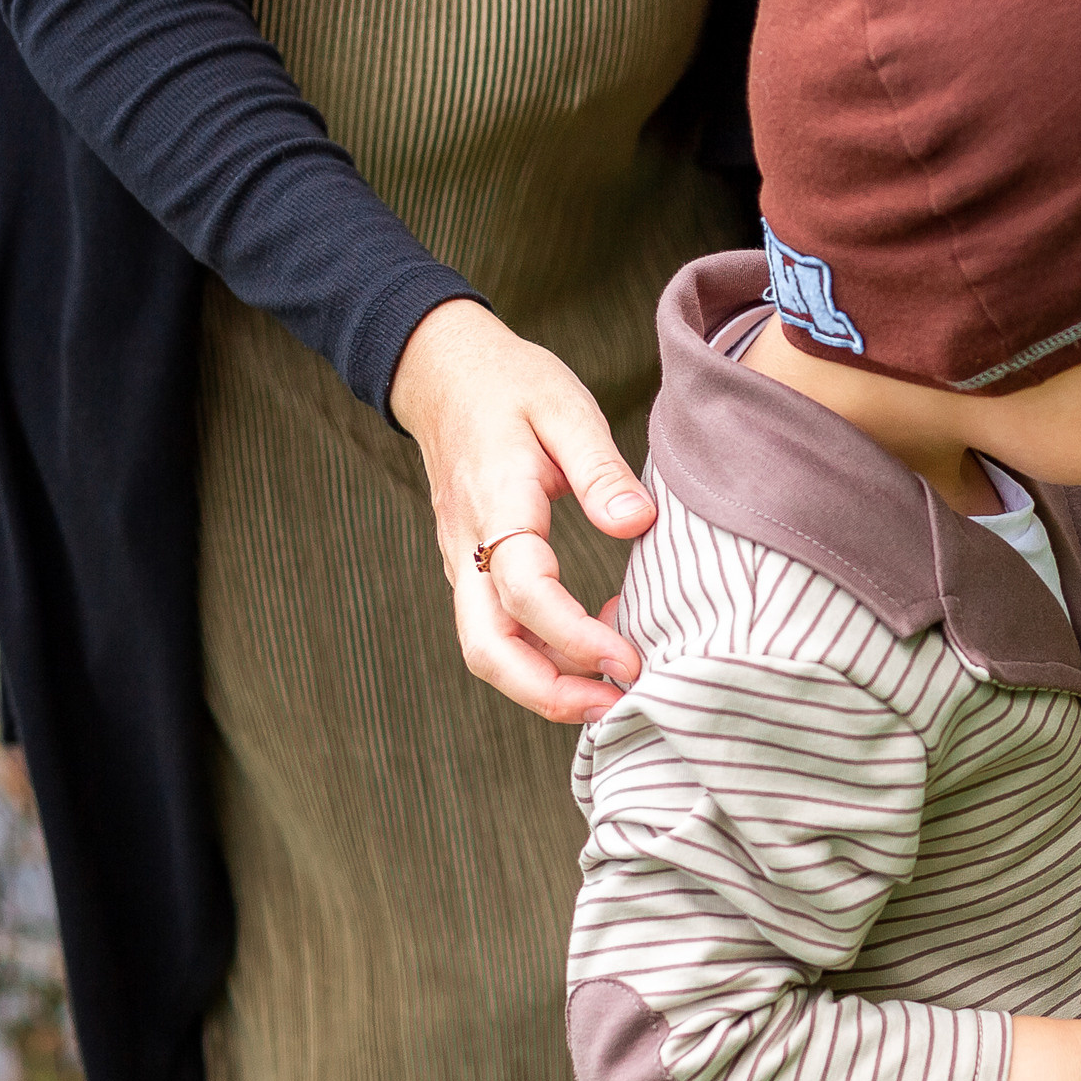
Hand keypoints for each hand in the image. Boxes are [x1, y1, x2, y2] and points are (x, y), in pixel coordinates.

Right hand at [390, 299, 654, 722]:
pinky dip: (543, 657)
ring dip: (546, 684)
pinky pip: (499, 633)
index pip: (524, 590)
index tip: (629, 658)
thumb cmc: (511, 387)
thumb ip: (601, 469)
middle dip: (547, 693)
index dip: (574, 634)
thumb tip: (638, 524)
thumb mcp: (565, 408)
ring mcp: (463, 564)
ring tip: (616, 688)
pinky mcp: (472, 571)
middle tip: (616, 706)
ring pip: (489, 650)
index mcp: (495, 502)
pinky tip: (600, 642)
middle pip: (487, 648)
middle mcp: (468, 546)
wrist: (442, 374)